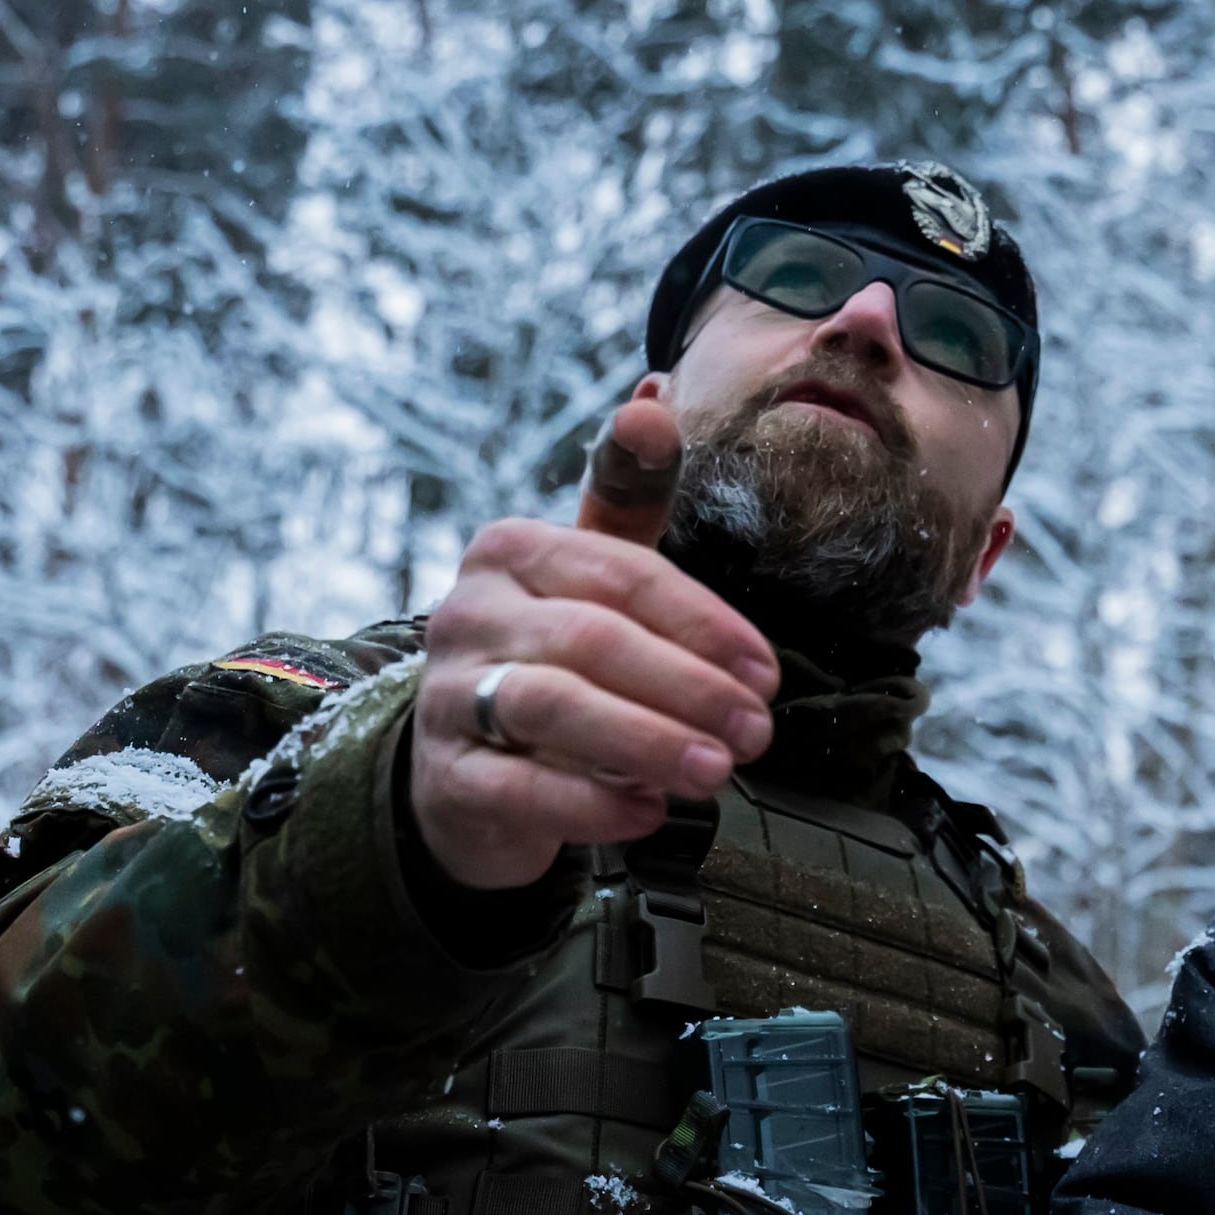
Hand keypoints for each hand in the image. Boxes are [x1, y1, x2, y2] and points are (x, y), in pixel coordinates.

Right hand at [410, 392, 777, 891]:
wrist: (465, 770)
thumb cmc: (549, 658)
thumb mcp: (588, 580)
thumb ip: (628, 501)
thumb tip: (651, 399)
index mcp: (510, 552)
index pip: (622, 576)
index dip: (704, 625)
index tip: (766, 673)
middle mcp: (468, 614)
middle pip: (592, 641)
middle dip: (688, 687)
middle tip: (756, 731)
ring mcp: (448, 697)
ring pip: (552, 708)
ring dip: (648, 741)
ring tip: (717, 771)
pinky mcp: (447, 777)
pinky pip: (520, 788)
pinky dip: (592, 803)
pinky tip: (650, 814)